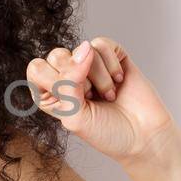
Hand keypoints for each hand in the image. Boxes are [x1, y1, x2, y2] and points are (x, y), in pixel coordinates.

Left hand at [26, 37, 177, 164]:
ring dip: (99, 77)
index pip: (36, 69)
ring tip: (109, 95)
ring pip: (82, 49)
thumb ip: (68, 83)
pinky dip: (112, 64)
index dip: (53, 81)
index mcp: (50, 94)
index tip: (72, 100)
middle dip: (78, 78)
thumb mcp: (76, 116)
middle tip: (93, 98)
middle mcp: (67, 77)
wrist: (144, 136)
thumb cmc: (107, 133)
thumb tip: (84, 47)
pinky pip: (102, 44)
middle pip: (57, 55)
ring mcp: (89, 65)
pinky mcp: (111, 56)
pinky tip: (119, 80)